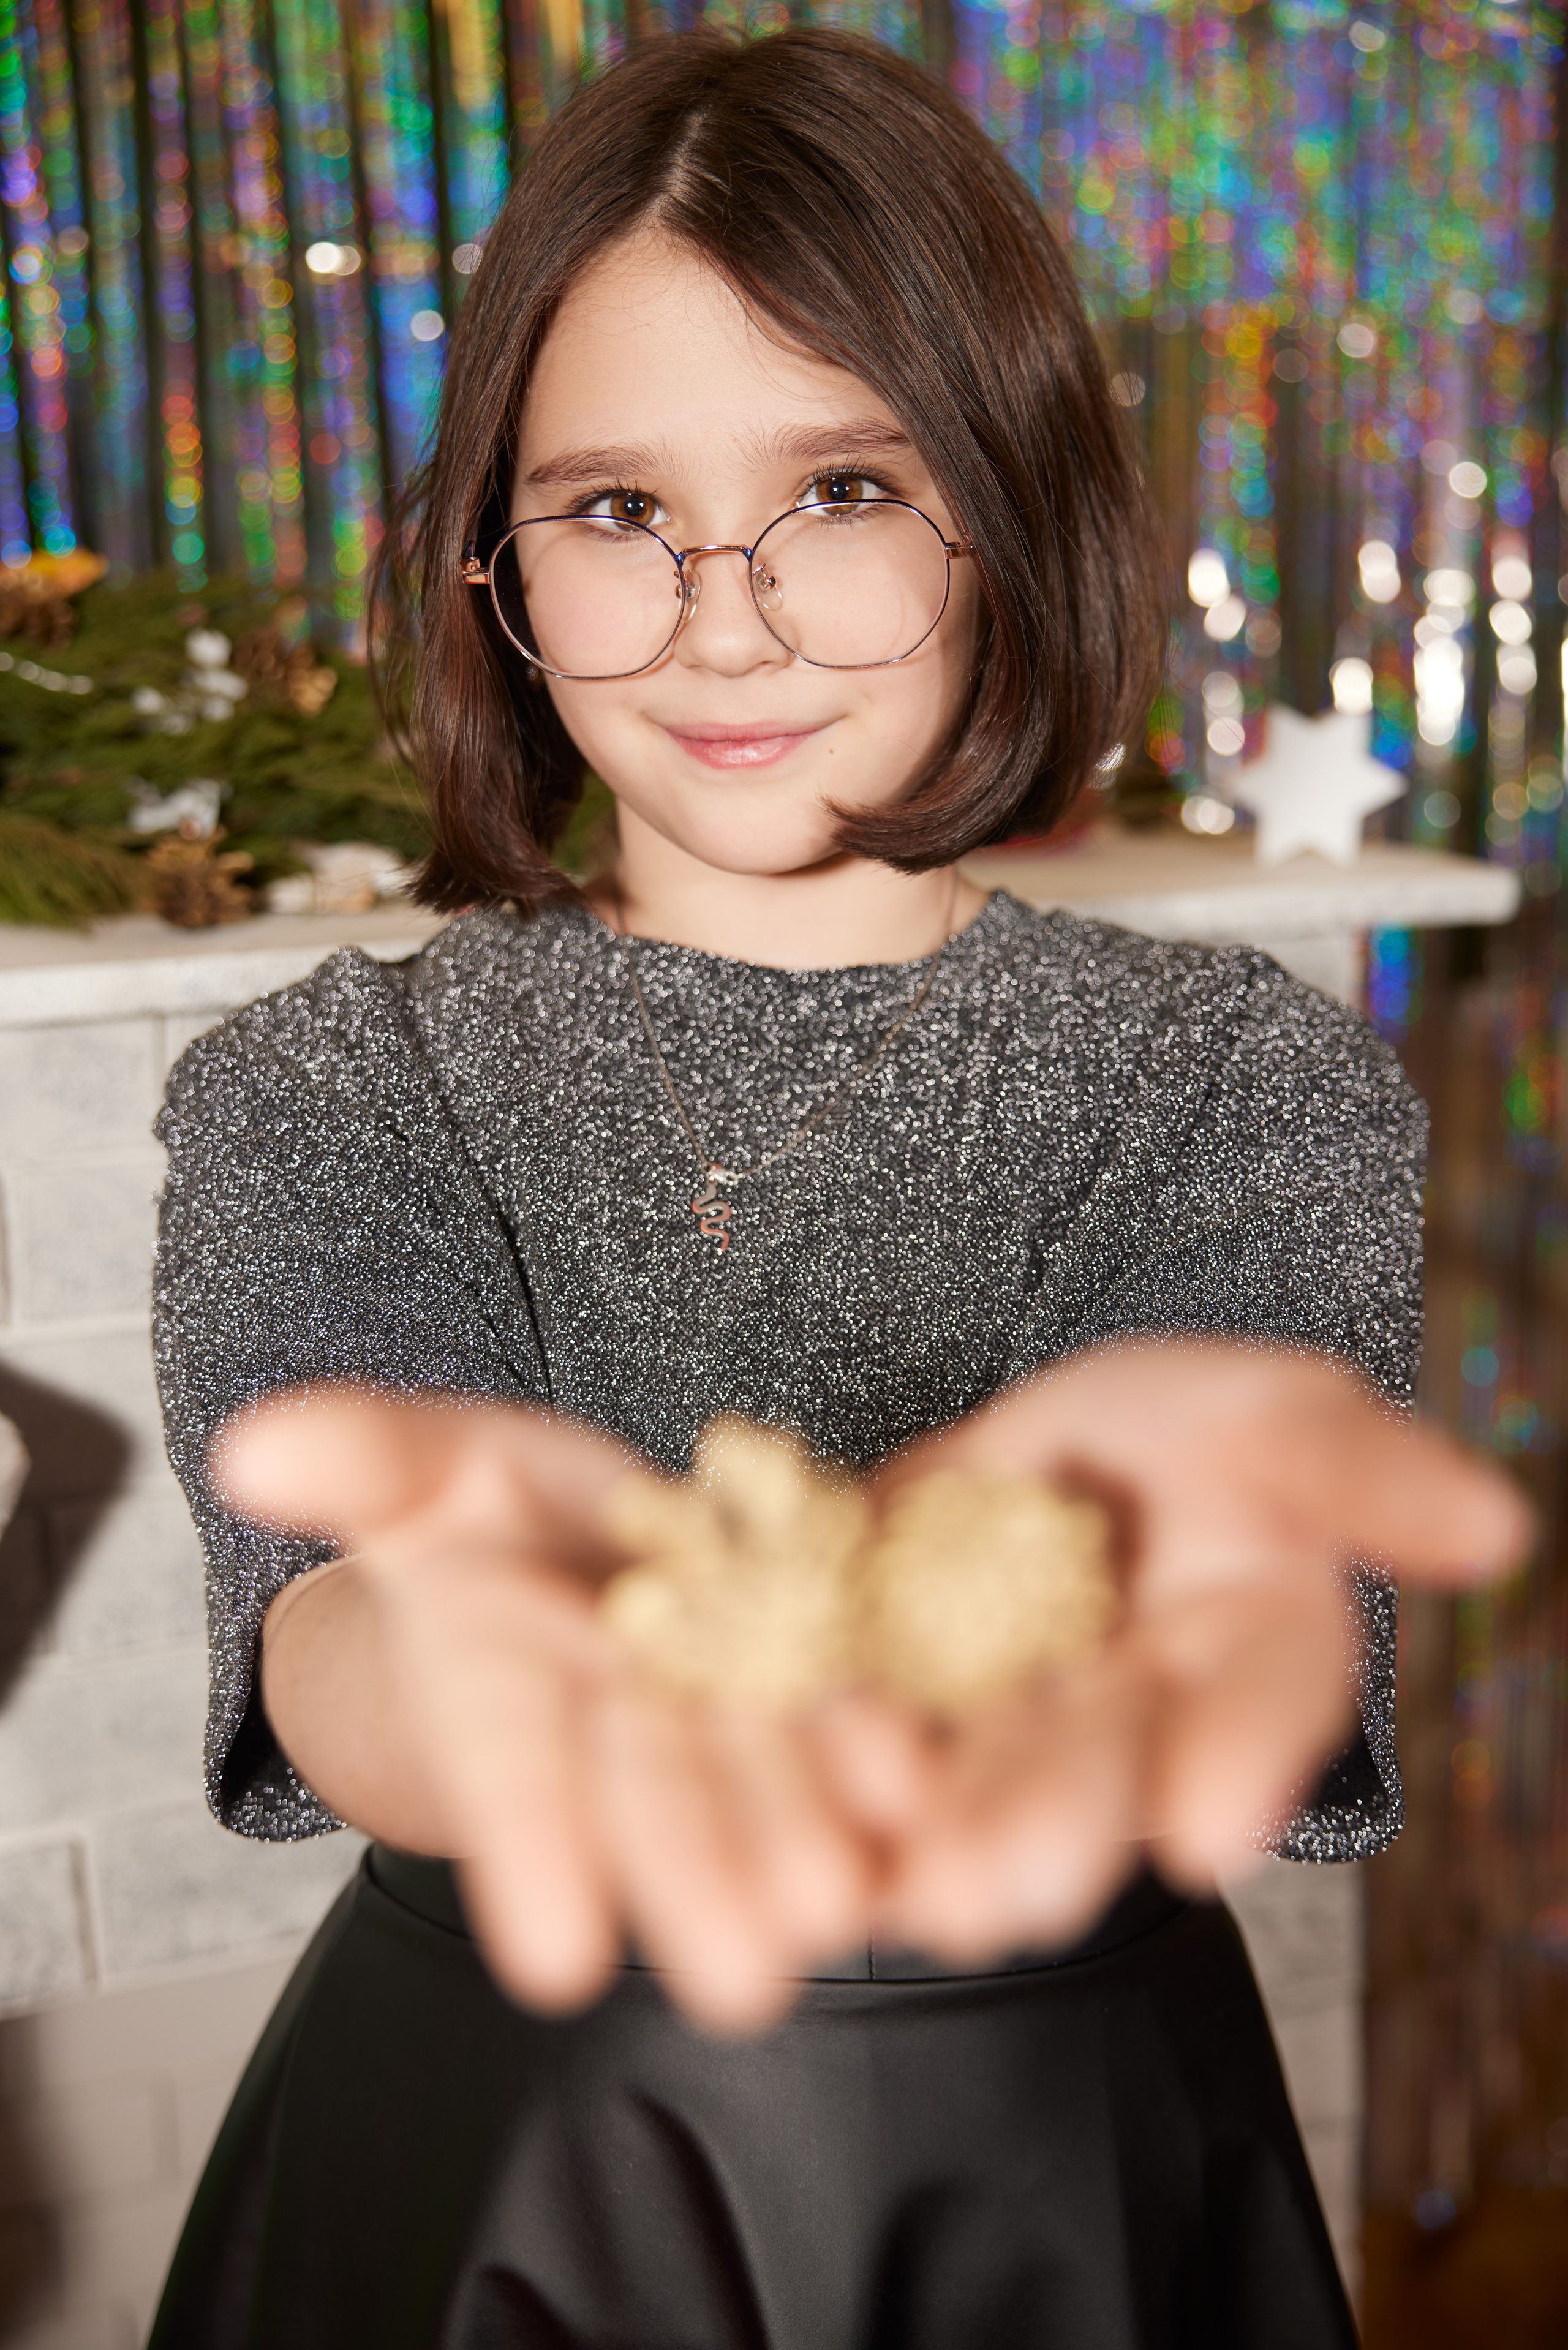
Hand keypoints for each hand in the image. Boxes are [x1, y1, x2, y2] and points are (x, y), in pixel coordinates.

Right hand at [218, 1390, 893, 2032]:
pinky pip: (849, 1722)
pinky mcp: (814, 1680)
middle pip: (657, 1807)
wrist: (595, 1537)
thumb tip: (248, 1446)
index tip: (555, 1960)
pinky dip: (878, 1761)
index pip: (512, 1782)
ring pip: (763, 1786)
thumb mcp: (425, 1470)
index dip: (535, 1859)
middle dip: (697, 1883)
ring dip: (802, 1846)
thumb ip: (361, 1459)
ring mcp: (723, 1714)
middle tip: (745, 1979)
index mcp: (506, 1698)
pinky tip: (914, 1789)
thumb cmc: (488, 1516)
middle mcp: (618, 1731)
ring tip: (840, 1905)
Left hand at [867, 1340, 1531, 1962]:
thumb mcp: (1270, 1413)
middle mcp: (1135, 1731)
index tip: (1205, 1836)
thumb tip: (1498, 1528)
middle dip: (1050, 1829)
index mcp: (1249, 1660)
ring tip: (898, 1874)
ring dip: (931, 1841)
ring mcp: (1011, 1746)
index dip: (1235, 1770)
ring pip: (969, 1800)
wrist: (1038, 1456)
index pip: (1260, 1712)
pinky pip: (851, 1771)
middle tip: (1008, 1883)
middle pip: (1098, 1781)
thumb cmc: (1179, 1436)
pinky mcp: (894, 1736)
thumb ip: (1362, 1470)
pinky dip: (819, 1794)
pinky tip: (792, 1822)